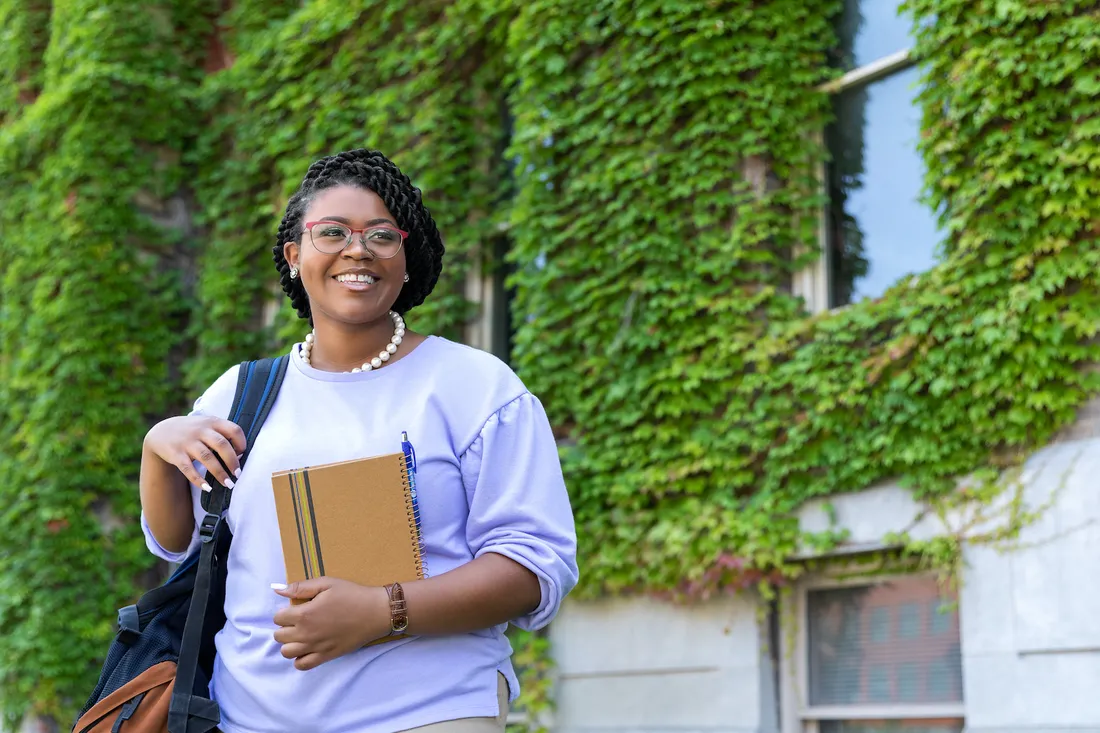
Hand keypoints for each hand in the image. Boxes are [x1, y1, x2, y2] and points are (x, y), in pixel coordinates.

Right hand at [143, 415, 245, 491]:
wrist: (162, 432)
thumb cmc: (193, 431)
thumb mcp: (207, 425)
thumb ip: (222, 435)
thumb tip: (240, 455)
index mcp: (212, 422)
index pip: (234, 430)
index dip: (242, 443)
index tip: (242, 455)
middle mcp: (201, 430)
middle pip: (222, 445)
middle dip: (233, 461)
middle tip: (238, 474)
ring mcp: (188, 442)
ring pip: (207, 458)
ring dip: (219, 473)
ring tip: (228, 484)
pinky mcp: (176, 454)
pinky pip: (188, 469)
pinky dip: (198, 479)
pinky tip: (207, 488)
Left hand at [272, 578, 390, 670]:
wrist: (375, 612)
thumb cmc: (352, 594)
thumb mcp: (327, 583)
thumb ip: (301, 587)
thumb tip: (278, 590)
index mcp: (304, 614)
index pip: (278, 618)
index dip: (285, 612)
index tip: (296, 609)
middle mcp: (305, 634)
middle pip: (279, 636)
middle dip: (285, 627)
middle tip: (299, 620)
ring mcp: (315, 647)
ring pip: (286, 652)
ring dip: (290, 643)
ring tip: (301, 635)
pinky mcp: (326, 657)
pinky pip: (302, 665)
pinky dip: (299, 659)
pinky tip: (307, 648)